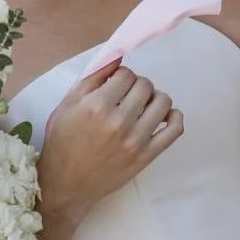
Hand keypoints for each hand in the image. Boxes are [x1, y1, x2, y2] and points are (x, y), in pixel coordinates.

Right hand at [38, 59, 182, 239]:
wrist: (66, 184)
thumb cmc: (63, 141)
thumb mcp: (68, 105)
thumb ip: (93, 78)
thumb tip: (118, 56)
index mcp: (97, 106)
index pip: (126, 74)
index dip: (121, 77)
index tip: (116, 86)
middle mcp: (119, 122)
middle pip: (145, 85)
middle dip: (137, 86)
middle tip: (127, 97)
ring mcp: (136, 140)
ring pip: (163, 102)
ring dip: (154, 99)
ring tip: (142, 107)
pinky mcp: (147, 156)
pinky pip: (175, 129)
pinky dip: (174, 117)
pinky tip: (163, 117)